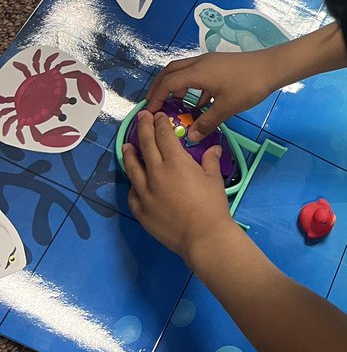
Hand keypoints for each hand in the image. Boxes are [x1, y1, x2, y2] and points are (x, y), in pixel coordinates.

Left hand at [122, 110, 232, 260]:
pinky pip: (132, 193)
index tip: (158, 115)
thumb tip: (214, 148)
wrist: (202, 236)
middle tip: (141, 118)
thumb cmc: (212, 205)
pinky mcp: (141, 211)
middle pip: (146, 145)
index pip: (164, 136)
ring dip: (130, 154)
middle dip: (143, 128)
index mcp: (175, 162)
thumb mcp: (214, 178)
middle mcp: (156, 173)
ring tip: (127, 146)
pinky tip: (135, 182)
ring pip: (133, 168)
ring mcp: (145, 193)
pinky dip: (133, 184)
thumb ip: (210, 160)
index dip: (160, 123)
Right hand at [145, 50, 282, 140]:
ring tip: (176, 106)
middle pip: (171, 71)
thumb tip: (191, 137)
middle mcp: (200, 63)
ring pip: (184, 71)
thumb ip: (207, 122)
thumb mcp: (226, 108)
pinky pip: (198, 74)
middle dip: (160, 87)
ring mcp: (210, 62)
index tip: (150, 112)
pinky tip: (200, 104)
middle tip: (155, 105)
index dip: (156, 97)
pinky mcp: (219, 65)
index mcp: (197, 72)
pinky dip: (193, 87)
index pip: (168, 83)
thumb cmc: (248, 86)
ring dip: (177, 86)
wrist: (272, 67)